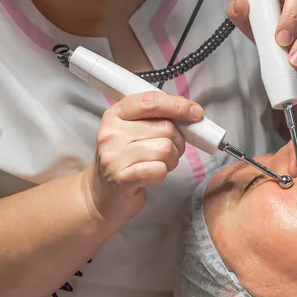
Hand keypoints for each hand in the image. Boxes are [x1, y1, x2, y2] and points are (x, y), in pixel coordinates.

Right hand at [80, 92, 202, 229]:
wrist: (101, 194)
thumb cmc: (124, 161)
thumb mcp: (132, 132)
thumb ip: (155, 119)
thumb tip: (189, 113)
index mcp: (115, 115)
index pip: (150, 101)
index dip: (177, 105)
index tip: (195, 112)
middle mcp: (112, 133)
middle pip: (165, 128)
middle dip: (177, 141)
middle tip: (169, 151)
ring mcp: (114, 156)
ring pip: (166, 149)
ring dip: (171, 159)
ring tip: (159, 164)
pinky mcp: (122, 178)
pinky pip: (159, 169)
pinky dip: (162, 173)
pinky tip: (152, 175)